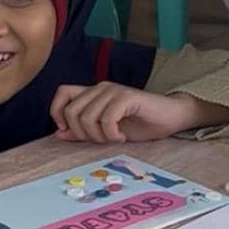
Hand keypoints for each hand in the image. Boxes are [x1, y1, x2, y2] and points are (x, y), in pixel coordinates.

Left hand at [50, 83, 228, 142]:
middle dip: (82, 134)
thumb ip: (83, 131)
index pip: (61, 93)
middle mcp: (100, 88)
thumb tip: (59, 133)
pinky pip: (107, 119)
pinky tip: (122, 137)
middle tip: (101, 140)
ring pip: (87, 117)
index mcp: (93, 93)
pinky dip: (112, 134)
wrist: (171, 117)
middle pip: (72, 111)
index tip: (71, 132)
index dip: (58, 113)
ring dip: (99, 136)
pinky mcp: (127, 97)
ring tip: (114, 138)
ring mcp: (114, 90)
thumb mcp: (105, 131)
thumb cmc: (140, 124)